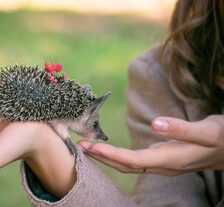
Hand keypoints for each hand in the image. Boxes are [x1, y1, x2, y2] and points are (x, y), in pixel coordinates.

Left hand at [78, 115, 223, 175]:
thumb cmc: (222, 138)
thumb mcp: (207, 130)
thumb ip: (181, 128)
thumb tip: (155, 123)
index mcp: (170, 159)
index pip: (133, 161)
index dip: (110, 155)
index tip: (90, 147)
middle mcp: (163, 165)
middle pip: (125, 166)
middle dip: (101, 158)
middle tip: (79, 147)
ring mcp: (162, 164)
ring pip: (128, 165)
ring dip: (107, 157)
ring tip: (88, 148)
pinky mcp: (163, 159)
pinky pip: (134, 161)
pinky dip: (118, 156)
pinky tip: (109, 150)